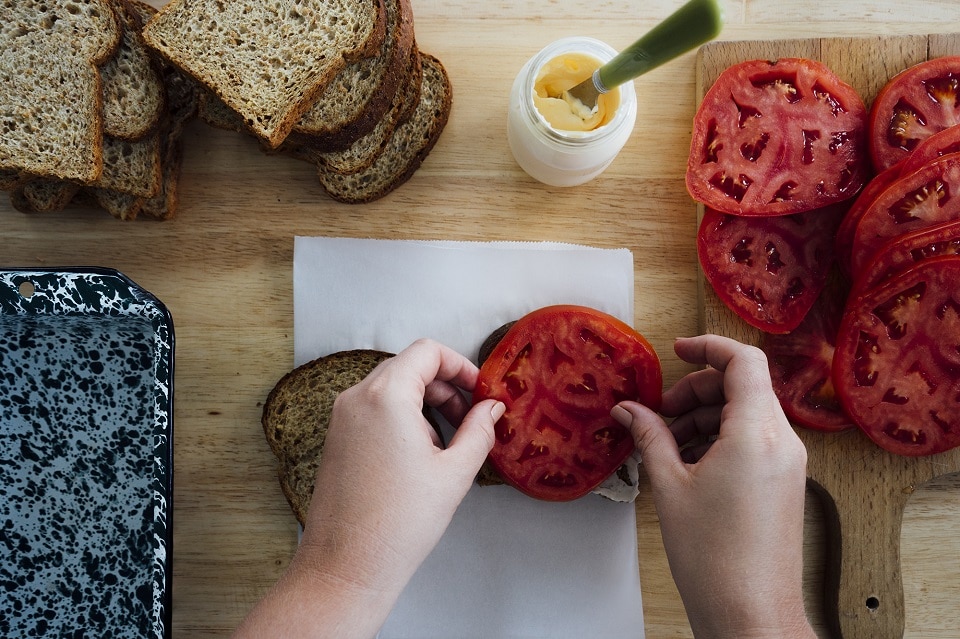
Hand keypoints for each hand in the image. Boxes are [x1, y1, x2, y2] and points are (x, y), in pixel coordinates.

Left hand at [301, 338, 502, 589]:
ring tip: (446, 445)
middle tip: (471, 419)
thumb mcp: (454, 472)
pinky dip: (402, 418)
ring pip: (391, 388)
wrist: (347, 566)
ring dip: (425, 404)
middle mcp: (356, 398)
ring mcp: (341, 417)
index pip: (427, 352)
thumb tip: (492, 407)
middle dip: (445, 387)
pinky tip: (419, 456)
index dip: (460, 365)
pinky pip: (374, 409)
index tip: (480, 391)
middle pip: (409, 367)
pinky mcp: (336, 438)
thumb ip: (480, 430)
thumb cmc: (398, 523)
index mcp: (385, 396)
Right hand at [612, 334, 814, 638]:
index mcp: (757, 434)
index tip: (678, 351)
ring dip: (706, 415)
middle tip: (660, 411)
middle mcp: (783, 442)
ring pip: (748, 413)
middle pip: (744, 386)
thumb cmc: (714, 558)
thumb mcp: (669, 487)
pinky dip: (721, 437)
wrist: (751, 614)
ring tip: (668, 443)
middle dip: (698, 389)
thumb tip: (629, 410)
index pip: (744, 361)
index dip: (708, 346)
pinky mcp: (785, 483)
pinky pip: (755, 440)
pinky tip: (689, 463)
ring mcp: (789, 464)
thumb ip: (650, 437)